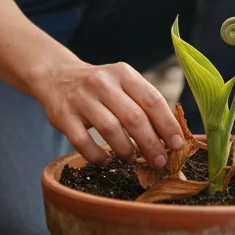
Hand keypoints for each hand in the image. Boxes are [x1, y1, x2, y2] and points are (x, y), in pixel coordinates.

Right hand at [31, 62, 185, 168]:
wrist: (56, 76)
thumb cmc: (100, 87)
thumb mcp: (122, 84)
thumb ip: (143, 104)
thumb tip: (170, 137)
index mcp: (123, 73)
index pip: (152, 99)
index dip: (167, 124)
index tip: (177, 144)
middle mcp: (102, 83)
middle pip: (133, 117)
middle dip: (151, 143)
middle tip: (160, 161)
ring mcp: (81, 99)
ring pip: (110, 129)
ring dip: (126, 150)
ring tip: (132, 159)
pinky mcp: (63, 116)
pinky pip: (82, 142)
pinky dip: (97, 155)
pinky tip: (106, 159)